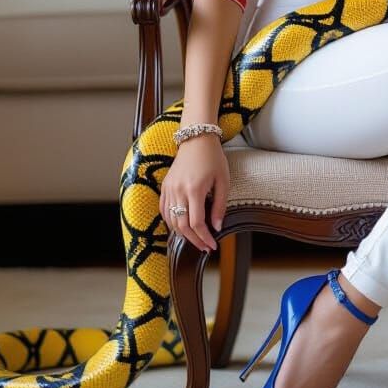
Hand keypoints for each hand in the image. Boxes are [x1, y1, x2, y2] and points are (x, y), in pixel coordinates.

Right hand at [159, 135, 229, 252]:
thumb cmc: (213, 159)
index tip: (212, 246)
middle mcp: (178, 191)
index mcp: (194, 190)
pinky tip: (181, 227)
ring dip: (183, 234)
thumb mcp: (223, 181)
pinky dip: (171, 222)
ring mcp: (169, 189)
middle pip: (182, 226)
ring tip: (196, 239)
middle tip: (205, 247)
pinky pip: (164, 211)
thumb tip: (217, 227)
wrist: (197, 139)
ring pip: (171, 221)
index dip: (204, 238)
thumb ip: (219, 206)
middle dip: (194, 241)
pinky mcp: (165, 187)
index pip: (196, 223)